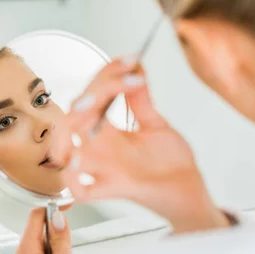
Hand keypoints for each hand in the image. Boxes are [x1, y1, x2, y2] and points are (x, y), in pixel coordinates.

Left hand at [10, 208, 81, 253]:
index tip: (65, 208)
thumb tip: (57, 218)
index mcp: (25, 253)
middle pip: (35, 233)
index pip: (34, 218)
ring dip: (51, 249)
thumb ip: (60, 238)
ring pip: (36, 248)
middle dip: (53, 234)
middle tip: (68, 247)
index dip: (50, 210)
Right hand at [53, 60, 230, 233]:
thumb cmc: (171, 163)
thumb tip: (135, 70)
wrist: (188, 189)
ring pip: (66, 153)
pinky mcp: (113, 188)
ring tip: (90, 108)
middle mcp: (100, 148)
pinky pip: (80, 191)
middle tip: (108, 86)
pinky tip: (77, 162)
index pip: (92, 98)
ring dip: (68, 133)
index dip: (107, 76)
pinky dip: (72, 179)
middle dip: (86, 99)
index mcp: (107, 132)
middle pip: (72, 121)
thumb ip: (141, 101)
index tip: (131, 62)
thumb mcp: (156, 125)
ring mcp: (103, 168)